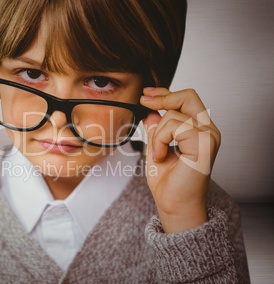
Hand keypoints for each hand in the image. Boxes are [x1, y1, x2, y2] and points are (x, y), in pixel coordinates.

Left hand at [140, 87, 220, 232]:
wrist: (174, 204)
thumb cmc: (168, 181)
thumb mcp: (157, 146)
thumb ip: (156, 128)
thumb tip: (151, 112)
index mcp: (199, 130)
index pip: (186, 100)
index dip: (165, 93)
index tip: (146, 94)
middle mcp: (208, 130)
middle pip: (188, 96)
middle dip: (162, 97)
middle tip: (144, 102)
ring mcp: (209, 136)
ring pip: (173, 114)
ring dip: (157, 134)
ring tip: (157, 153)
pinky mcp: (204, 144)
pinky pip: (174, 127)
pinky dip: (161, 140)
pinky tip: (161, 156)